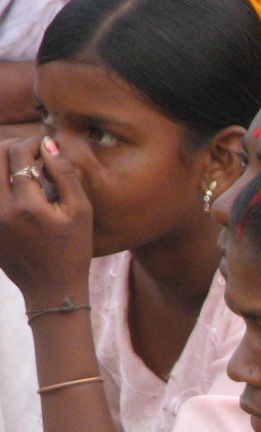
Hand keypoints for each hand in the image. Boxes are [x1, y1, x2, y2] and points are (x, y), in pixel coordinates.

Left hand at [0, 136, 92, 308]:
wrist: (52, 288)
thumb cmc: (73, 250)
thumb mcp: (81, 213)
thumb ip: (65, 175)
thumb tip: (49, 143)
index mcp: (26, 205)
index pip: (18, 154)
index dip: (33, 143)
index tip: (46, 147)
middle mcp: (0, 208)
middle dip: (12, 147)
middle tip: (31, 153)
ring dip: (2, 164)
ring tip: (21, 169)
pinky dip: (0, 183)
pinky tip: (14, 188)